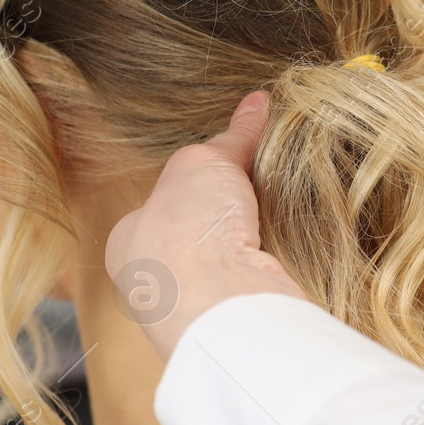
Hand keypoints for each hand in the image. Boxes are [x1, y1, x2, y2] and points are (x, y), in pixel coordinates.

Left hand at [106, 92, 306, 360]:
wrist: (220, 300)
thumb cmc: (187, 229)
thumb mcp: (203, 161)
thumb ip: (230, 137)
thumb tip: (257, 103)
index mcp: (129, 241)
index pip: (165, 201)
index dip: (199, 177)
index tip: (232, 161)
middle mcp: (156, 279)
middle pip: (200, 231)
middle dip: (229, 212)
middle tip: (262, 187)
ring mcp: (196, 307)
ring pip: (230, 260)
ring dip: (257, 236)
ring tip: (283, 211)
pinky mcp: (238, 321)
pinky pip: (259, 281)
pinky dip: (277, 261)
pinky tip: (294, 243)